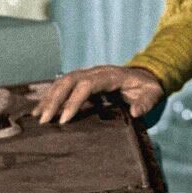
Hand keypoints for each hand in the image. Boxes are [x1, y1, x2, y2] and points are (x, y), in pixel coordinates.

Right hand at [30, 65, 165, 123]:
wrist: (146, 76)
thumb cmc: (148, 88)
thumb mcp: (153, 94)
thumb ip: (146, 102)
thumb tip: (135, 112)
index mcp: (111, 75)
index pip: (87, 84)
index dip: (75, 100)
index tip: (65, 119)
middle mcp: (96, 72)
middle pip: (70, 80)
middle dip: (55, 99)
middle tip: (44, 120)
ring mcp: (88, 74)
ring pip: (63, 81)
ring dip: (49, 97)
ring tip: (38, 117)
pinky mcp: (83, 81)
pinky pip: (63, 85)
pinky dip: (51, 96)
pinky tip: (40, 109)